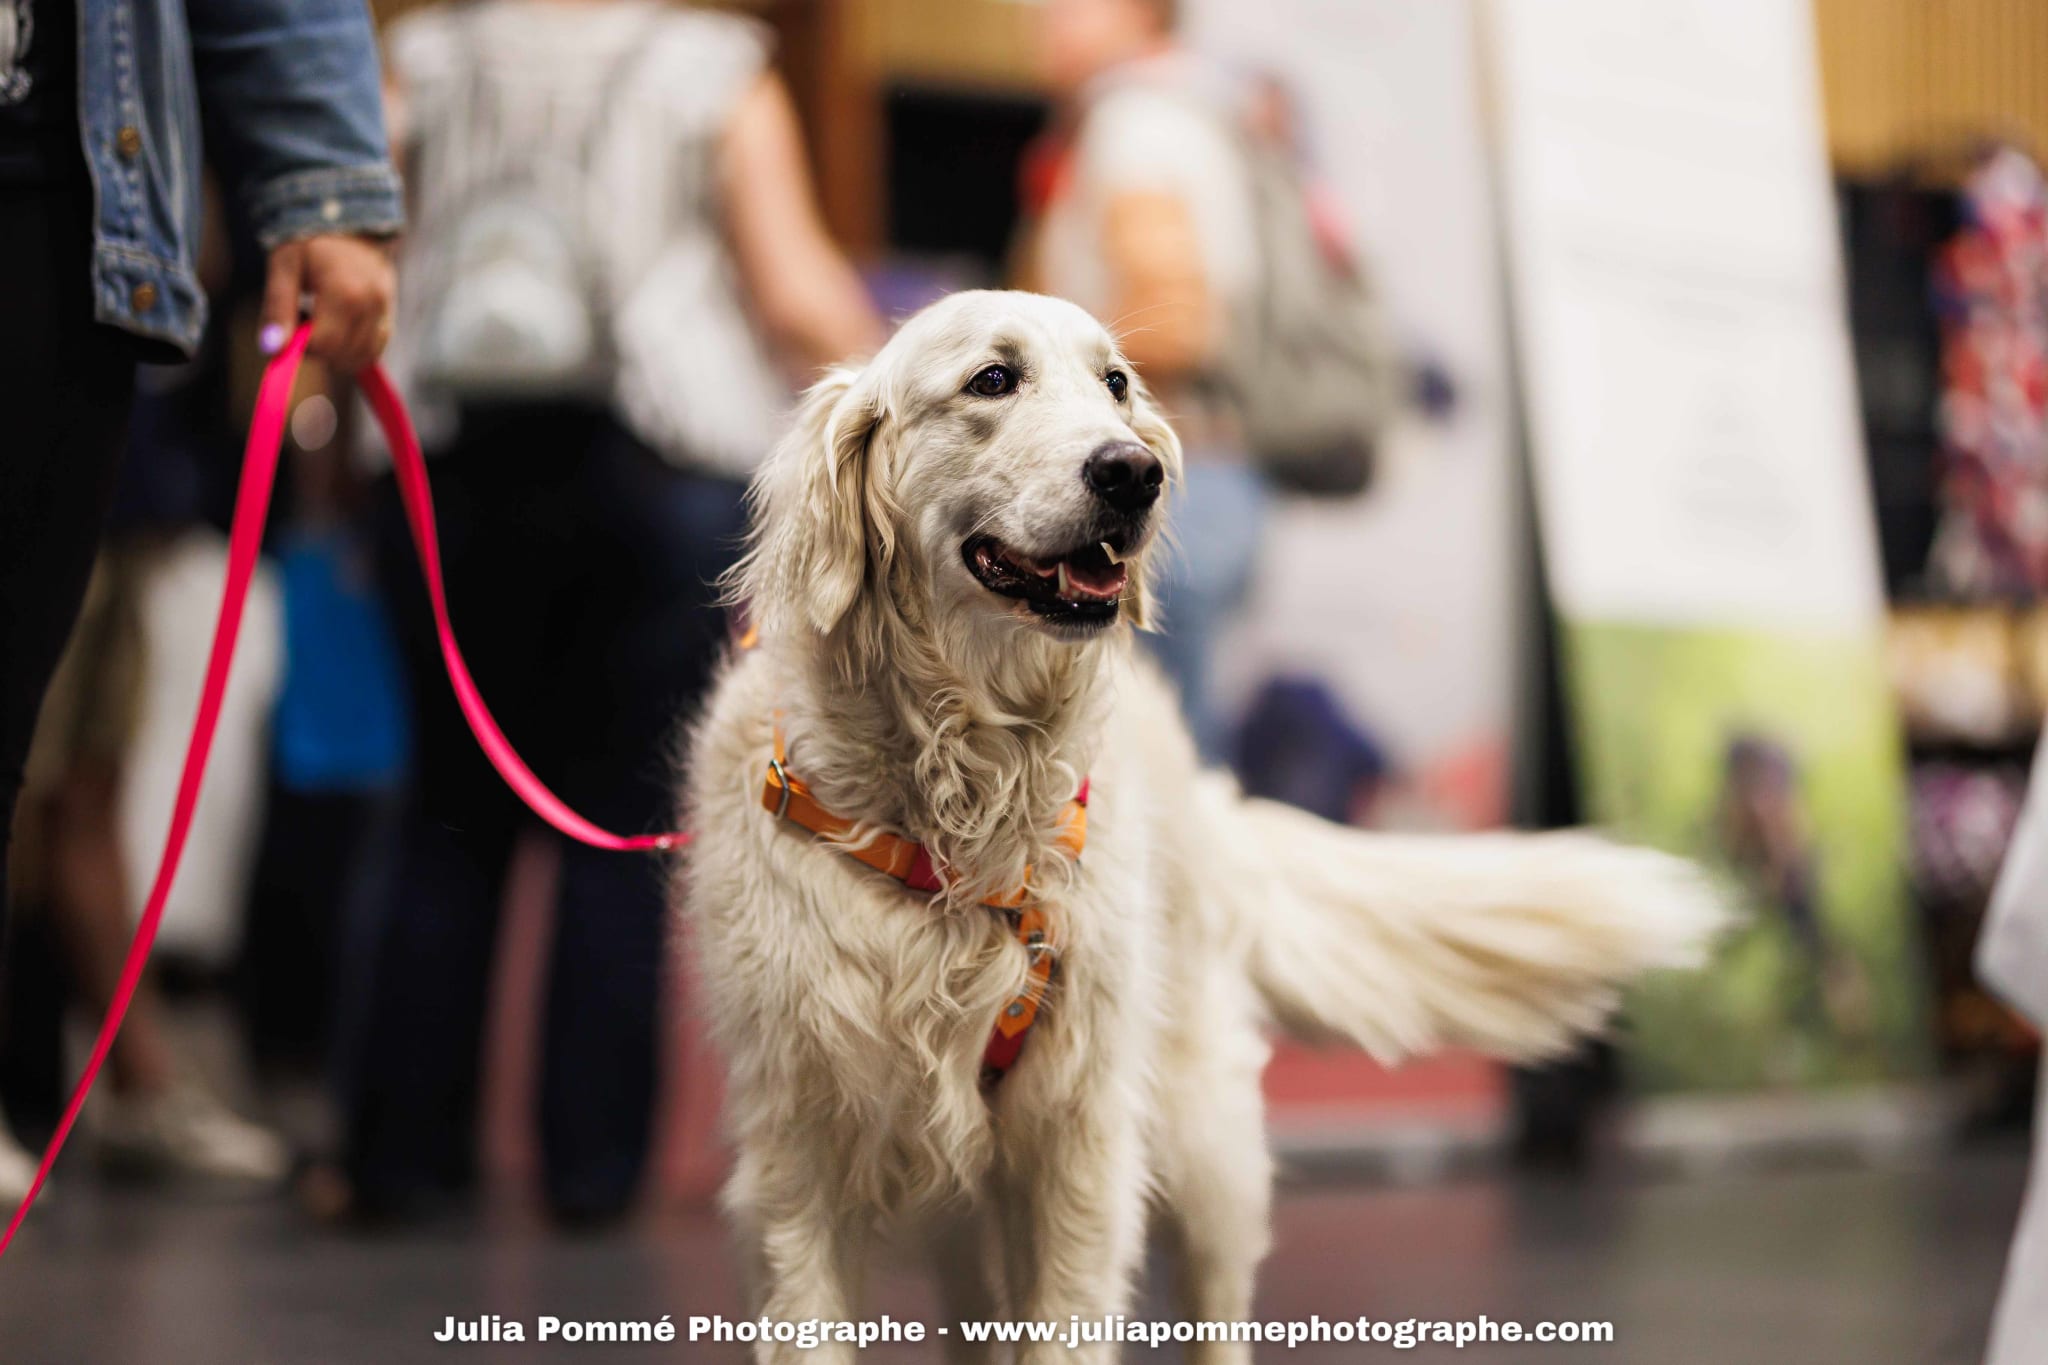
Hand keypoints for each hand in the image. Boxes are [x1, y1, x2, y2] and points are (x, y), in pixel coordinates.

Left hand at [259, 234, 396, 373]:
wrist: (348, 218)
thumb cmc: (309, 241)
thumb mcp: (284, 267)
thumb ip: (278, 309)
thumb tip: (273, 349)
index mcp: (344, 293)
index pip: (323, 344)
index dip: (301, 345)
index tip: (292, 325)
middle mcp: (371, 305)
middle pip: (344, 356)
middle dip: (319, 351)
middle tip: (305, 323)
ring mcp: (385, 310)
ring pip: (362, 357)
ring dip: (337, 354)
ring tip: (323, 324)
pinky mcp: (391, 313)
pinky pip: (375, 349)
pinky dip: (355, 350)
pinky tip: (340, 331)